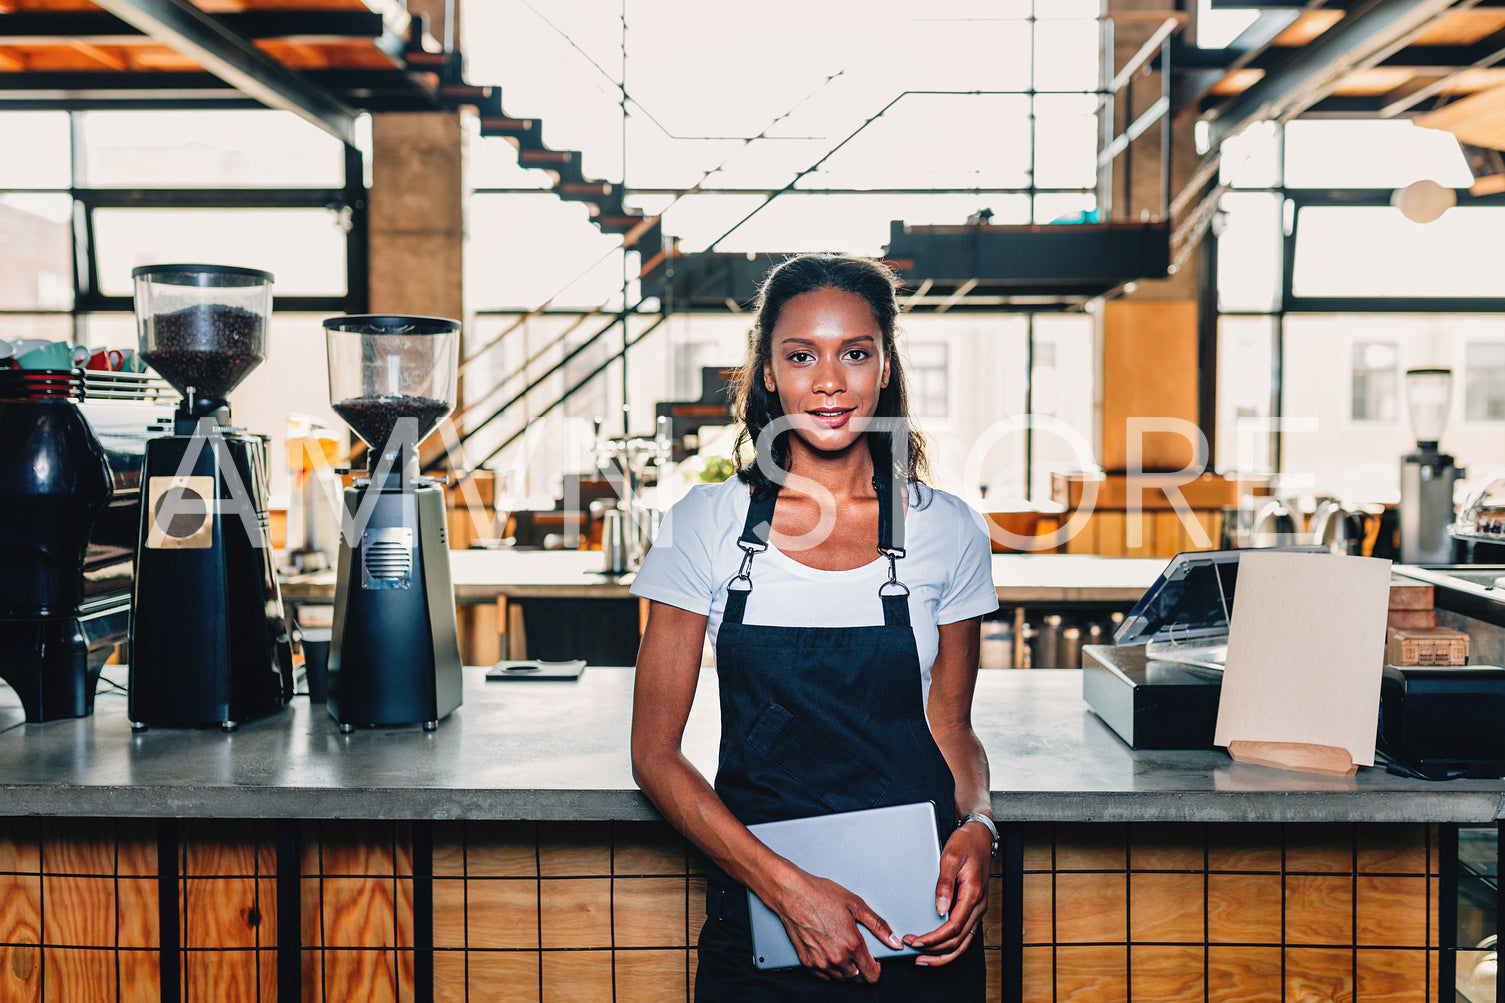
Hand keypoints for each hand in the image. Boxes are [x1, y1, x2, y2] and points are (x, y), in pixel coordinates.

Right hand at [774, 871, 903, 982]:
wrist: (792, 894)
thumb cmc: (821, 895)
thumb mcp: (856, 904)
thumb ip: (879, 926)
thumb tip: (895, 941)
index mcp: (852, 944)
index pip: (872, 975)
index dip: (877, 969)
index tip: (875, 961)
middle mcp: (837, 958)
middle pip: (857, 979)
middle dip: (861, 968)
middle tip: (856, 950)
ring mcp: (821, 963)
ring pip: (841, 978)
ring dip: (845, 969)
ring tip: (841, 948)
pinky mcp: (807, 963)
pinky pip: (825, 976)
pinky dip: (830, 969)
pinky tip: (829, 952)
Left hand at [904, 820, 990, 965]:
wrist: (980, 836)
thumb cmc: (965, 844)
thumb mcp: (950, 858)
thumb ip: (944, 884)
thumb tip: (940, 909)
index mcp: (972, 895)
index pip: (952, 927)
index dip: (933, 939)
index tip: (916, 941)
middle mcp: (978, 906)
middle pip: (958, 940)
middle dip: (934, 950)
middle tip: (913, 949)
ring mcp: (978, 909)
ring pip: (964, 942)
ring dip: (943, 954)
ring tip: (923, 959)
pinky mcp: (974, 908)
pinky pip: (965, 935)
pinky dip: (951, 946)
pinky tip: (937, 948)